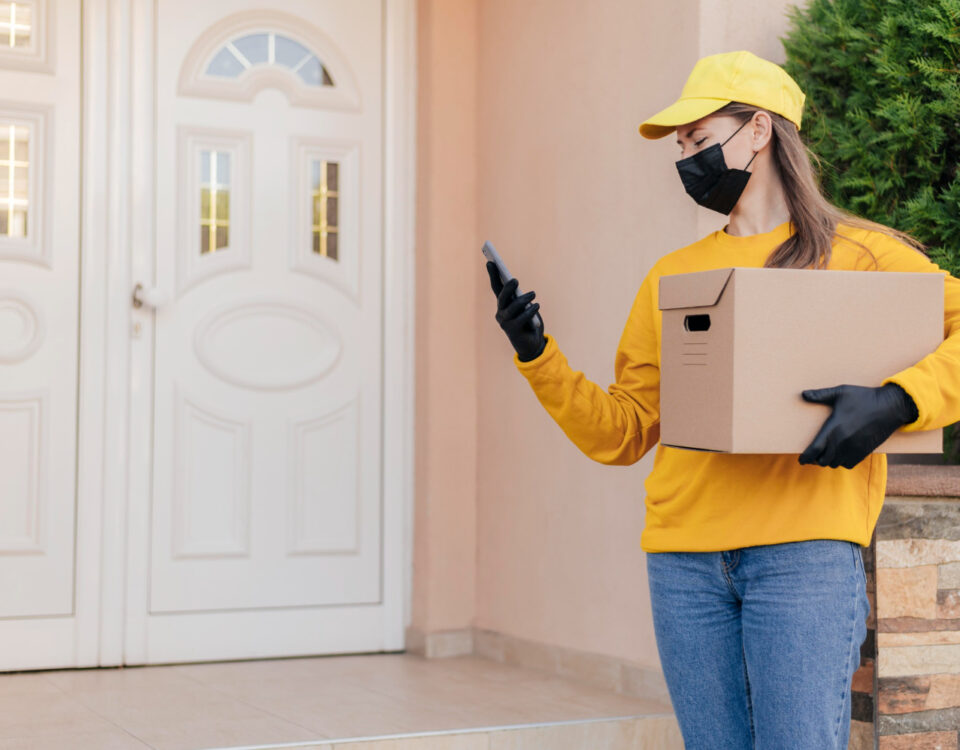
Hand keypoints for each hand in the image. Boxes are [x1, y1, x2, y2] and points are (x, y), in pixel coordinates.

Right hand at [485, 261, 545, 360]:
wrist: (532, 344)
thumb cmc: (529, 322)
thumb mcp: (525, 306)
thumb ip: (520, 297)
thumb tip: (517, 288)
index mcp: (503, 304)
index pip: (496, 287)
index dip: (493, 275)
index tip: (490, 261)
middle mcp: (501, 313)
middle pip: (502, 297)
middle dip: (507, 288)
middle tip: (515, 280)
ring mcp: (505, 322)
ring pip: (512, 308)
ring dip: (523, 300)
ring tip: (533, 294)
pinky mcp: (513, 331)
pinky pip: (521, 319)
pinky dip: (529, 311)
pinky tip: (536, 306)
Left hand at [798, 383, 918, 468]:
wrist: (891, 406)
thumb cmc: (864, 397)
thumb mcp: (841, 392)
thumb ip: (821, 395)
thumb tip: (803, 394)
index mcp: (833, 428)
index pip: (814, 450)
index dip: (805, 457)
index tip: (801, 459)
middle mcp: (842, 441)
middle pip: (822, 460)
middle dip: (815, 459)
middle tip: (813, 454)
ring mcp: (854, 448)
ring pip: (835, 464)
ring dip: (829, 460)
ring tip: (826, 454)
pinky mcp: (864, 451)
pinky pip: (848, 464)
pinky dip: (842, 462)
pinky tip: (840, 455)